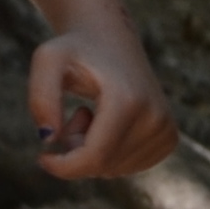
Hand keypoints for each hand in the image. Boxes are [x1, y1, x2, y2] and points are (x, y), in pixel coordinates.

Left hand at [27, 25, 176, 180]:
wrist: (111, 38)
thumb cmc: (75, 49)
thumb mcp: (48, 60)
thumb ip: (40, 97)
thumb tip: (48, 139)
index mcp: (129, 101)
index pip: (94, 158)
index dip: (62, 167)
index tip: (42, 158)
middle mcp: (155, 117)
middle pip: (102, 166)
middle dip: (76, 152)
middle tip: (74, 116)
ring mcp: (166, 129)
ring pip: (114, 170)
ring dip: (92, 152)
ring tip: (92, 114)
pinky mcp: (169, 138)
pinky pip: (128, 168)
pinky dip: (110, 154)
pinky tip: (108, 124)